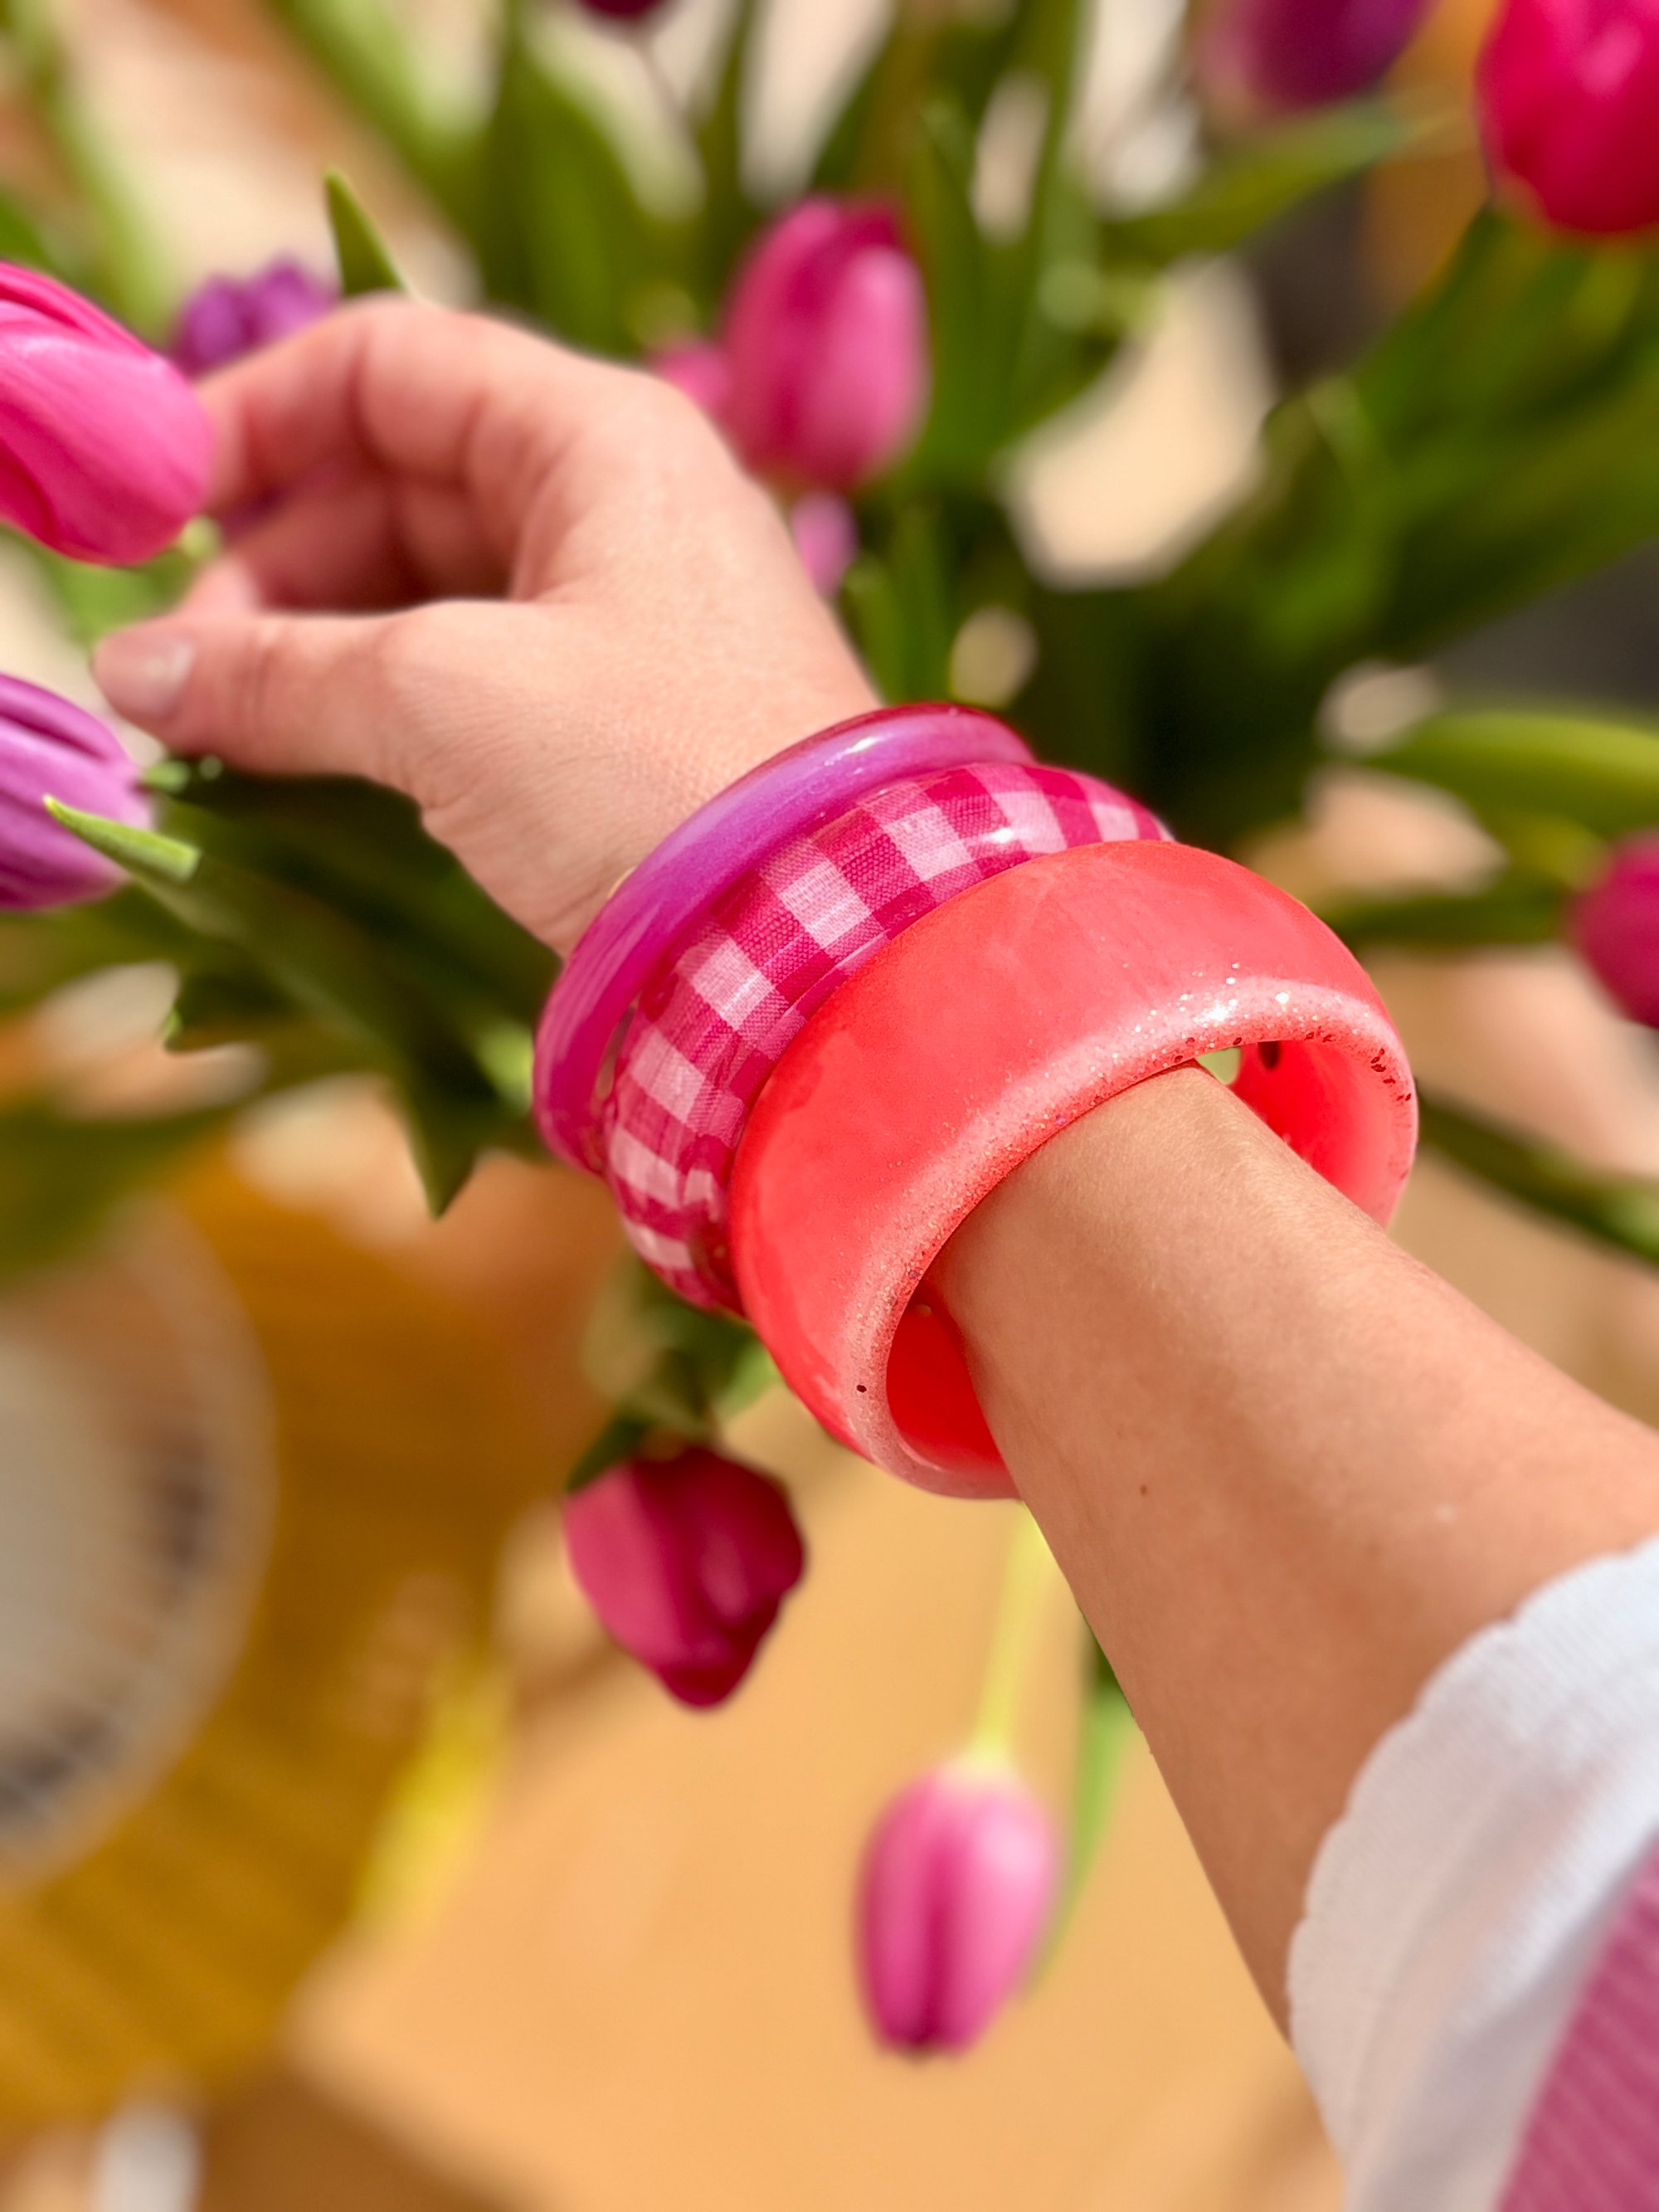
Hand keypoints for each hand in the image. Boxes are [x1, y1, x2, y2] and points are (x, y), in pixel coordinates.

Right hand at [92, 299, 875, 951]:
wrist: (821, 950)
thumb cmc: (654, 780)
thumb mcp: (447, 704)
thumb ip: (281, 672)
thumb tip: (139, 671)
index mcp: (598, 439)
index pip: (391, 367)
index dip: (253, 417)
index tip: (151, 505)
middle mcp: (620, 508)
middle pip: (397, 487)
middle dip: (274, 570)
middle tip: (180, 677)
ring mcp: (628, 621)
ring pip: (430, 594)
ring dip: (315, 650)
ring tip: (222, 731)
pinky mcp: (624, 727)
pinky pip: (473, 682)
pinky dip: (381, 712)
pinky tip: (306, 763)